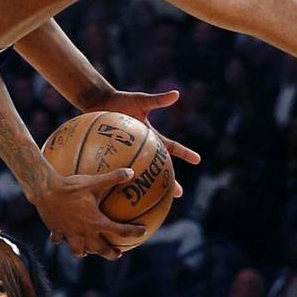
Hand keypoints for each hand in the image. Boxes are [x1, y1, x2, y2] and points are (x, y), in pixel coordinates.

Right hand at [33, 169, 144, 258]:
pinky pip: (59, 239)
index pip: (120, 231)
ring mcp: (69, 233)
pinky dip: (62, 240)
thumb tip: (131, 172)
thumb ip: (114, 177)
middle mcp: (84, 232)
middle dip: (110, 253)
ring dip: (85, 251)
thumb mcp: (95, 181)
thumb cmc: (71, 187)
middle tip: (117, 254)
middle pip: (100, 249)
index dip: (133, 232)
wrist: (45, 191)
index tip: (142, 231)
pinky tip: (62, 238)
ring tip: (88, 252)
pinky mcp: (56, 230)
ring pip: (78, 250)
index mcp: (96, 222)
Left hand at [83, 89, 201, 197]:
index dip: (185, 153)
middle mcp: (142, 148)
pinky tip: (116, 196)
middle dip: (169, 180)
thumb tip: (176, 94)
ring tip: (150, 203)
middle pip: (158, 167)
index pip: (171, 147)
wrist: (98, 102)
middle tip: (177, 194)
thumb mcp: (140, 100)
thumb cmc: (120, 100)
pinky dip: (116, 181)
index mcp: (151, 136)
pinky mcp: (113, 157)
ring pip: (139, 175)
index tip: (198, 160)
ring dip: (145, 188)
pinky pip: (115, 171)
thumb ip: (157, 100)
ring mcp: (128, 153)